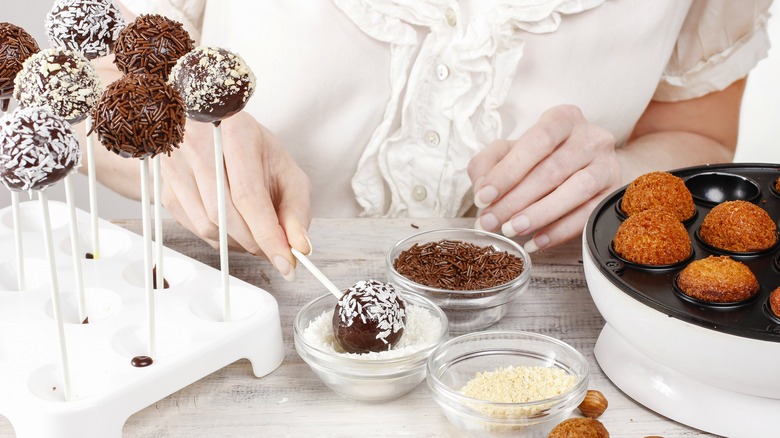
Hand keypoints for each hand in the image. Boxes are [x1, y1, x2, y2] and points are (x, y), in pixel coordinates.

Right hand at [159, 111, 311, 279]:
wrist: (216, 130)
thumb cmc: (252, 149)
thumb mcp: (285, 169)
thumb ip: (296, 208)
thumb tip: (299, 246)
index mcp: (235, 134)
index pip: (248, 195)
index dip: (267, 234)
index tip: (285, 261)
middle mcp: (198, 145)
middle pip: (224, 214)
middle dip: (254, 242)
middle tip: (274, 250)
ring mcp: (176, 165)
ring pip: (207, 226)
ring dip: (236, 242)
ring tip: (255, 234)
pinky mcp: (165, 185)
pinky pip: (193, 227)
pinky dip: (219, 238)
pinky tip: (233, 227)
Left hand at [468, 105, 620, 252]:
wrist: (592, 165)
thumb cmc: (545, 157)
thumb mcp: (512, 151)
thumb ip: (489, 164)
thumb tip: (482, 191)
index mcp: (563, 119)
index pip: (536, 141)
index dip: (508, 171)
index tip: (483, 197)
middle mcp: (590, 137)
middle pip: (553, 169)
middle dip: (516, 200)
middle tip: (491, 222)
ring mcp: (607, 165)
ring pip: (576, 190)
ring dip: (540, 214)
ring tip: (513, 230)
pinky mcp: (614, 193)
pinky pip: (589, 214)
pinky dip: (560, 231)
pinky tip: (537, 241)